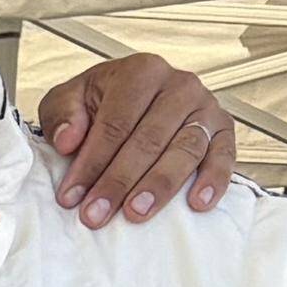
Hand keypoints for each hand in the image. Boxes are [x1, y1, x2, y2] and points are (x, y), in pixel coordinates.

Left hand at [34, 52, 237, 222]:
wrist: (134, 99)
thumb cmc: (100, 103)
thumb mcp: (69, 100)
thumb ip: (62, 114)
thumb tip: (67, 141)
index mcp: (141, 72)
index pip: (115, 123)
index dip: (91, 163)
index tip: (70, 196)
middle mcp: (179, 85)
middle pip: (149, 139)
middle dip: (119, 181)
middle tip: (96, 214)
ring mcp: (205, 107)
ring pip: (186, 149)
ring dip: (160, 185)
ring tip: (136, 213)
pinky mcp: (224, 129)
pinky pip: (224, 155)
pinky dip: (214, 179)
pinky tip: (197, 203)